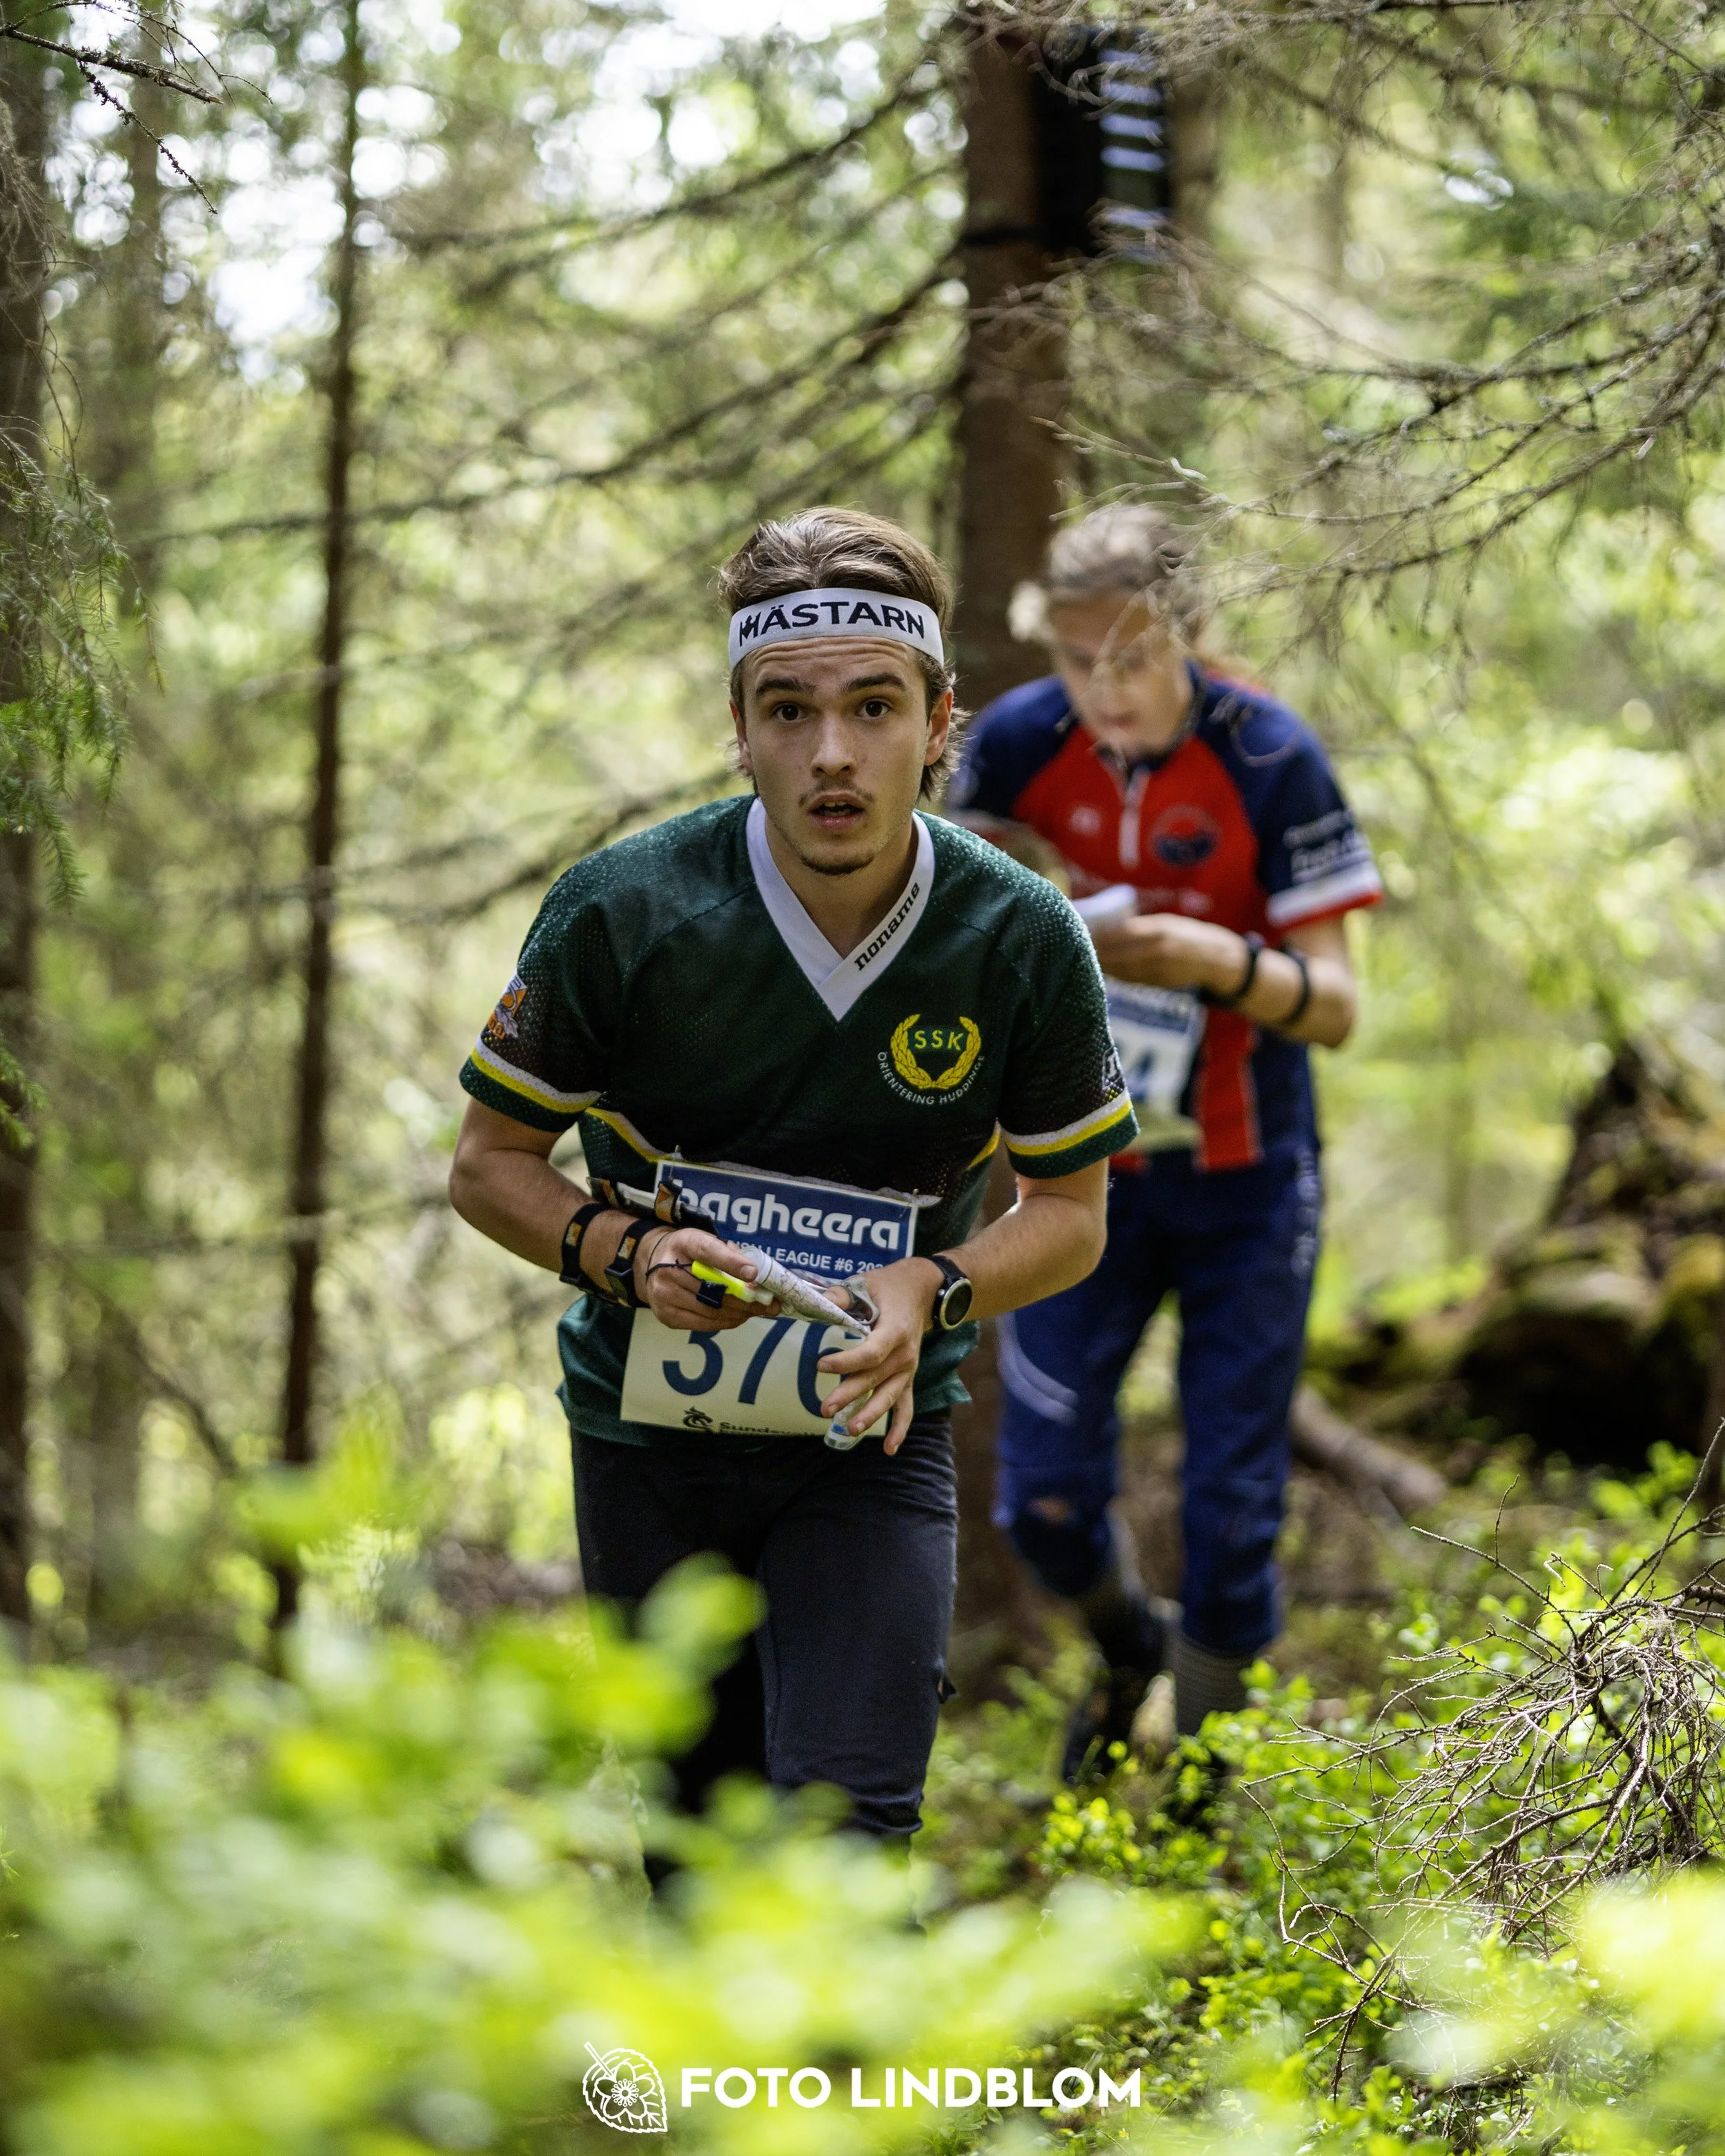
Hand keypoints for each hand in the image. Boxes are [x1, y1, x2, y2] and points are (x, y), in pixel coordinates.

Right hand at [629, 1224, 786, 1333]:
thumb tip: (757, 1277)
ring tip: (758, 1311)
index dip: (731, 1263)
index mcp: (684, 1243)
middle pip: (715, 1289)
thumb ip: (730, 1254)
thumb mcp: (706, 1241)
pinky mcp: (666, 1316)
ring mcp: (664, 1295)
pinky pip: (704, 1324)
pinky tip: (738, 1317)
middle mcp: (669, 1269)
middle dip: (747, 1299)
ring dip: (740, 1313)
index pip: (709, 1252)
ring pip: (712, 1310)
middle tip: (770, 1303)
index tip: (754, 1274)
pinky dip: (726, 1322)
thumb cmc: (688, 1252)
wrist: (652, 1263)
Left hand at [812, 1256, 939, 1455]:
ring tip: (849, 1429)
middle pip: (875, 1379)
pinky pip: (906, 1407)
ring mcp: (908, 1370)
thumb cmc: (889, 1287)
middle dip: (850, 1395)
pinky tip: (889, 1449)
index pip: (870, 1353)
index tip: (820, 1365)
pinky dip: (899, 1428)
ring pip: (889, 1397)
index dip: (846, 1361)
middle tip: (824, 1408)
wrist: (923, 1291)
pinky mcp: (907, 1378)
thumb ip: (842, 1296)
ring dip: (870, 1415)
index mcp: (896, 1330)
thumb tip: (819, 1303)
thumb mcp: (866, 1284)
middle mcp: (905, 1355)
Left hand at [1087, 911, 1246, 993]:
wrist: (1218, 959)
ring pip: (1123, 969)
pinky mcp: (1160, 983)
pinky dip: (1117, 976)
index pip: (1121, 932)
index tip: (1081, 933)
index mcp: (1160, 929)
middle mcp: (1159, 949)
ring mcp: (1160, 968)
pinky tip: (1104, 973)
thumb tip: (1109, 929)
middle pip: (1119, 953)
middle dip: (1096, 952)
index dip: (1100, 935)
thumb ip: (1142, 928)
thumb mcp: (1167, 924)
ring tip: (1083, 962)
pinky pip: (1132, 979)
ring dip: (1103, 967)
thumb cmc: (1188, 935)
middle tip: (1073, 950)